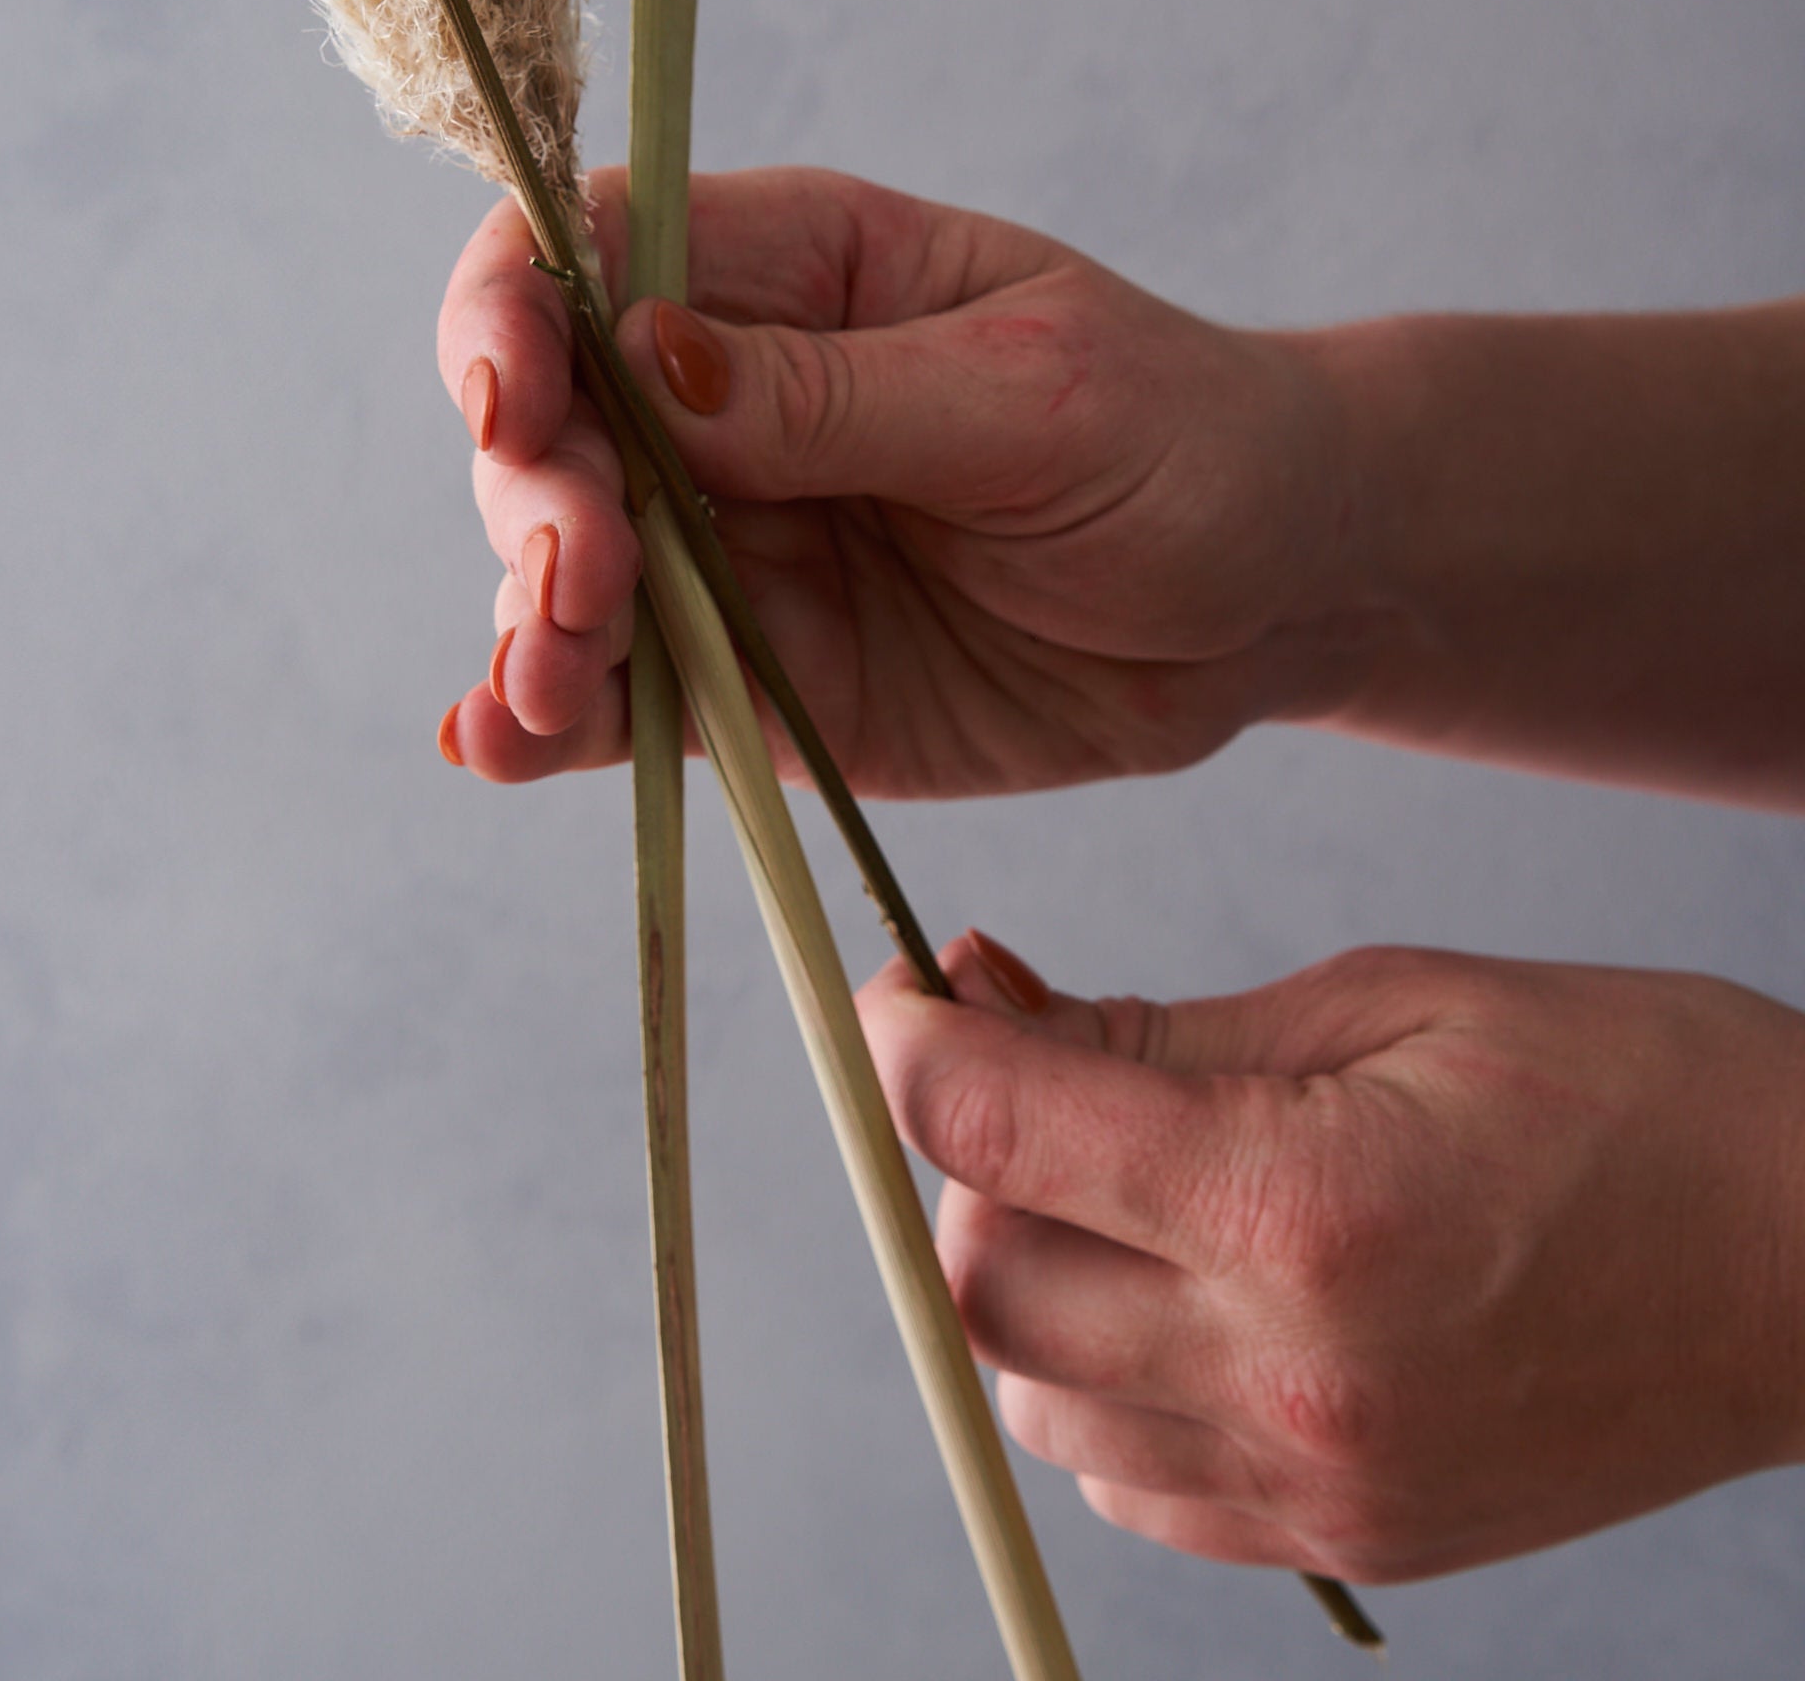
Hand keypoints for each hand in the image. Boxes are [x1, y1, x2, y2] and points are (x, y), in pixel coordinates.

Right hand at [436, 167, 1366, 795]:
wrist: (1271, 597)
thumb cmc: (1183, 443)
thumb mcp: (1032, 393)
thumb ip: (839, 394)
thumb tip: (642, 358)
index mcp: (800, 273)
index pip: (596, 251)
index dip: (516, 310)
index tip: (511, 395)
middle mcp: (734, 408)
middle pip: (554, 425)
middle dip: (535, 496)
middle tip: (584, 574)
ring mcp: (738, 551)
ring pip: (568, 574)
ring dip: (526, 624)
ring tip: (538, 688)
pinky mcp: (760, 679)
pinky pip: (632, 698)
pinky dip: (551, 722)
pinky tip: (494, 741)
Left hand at [858, 933, 1804, 1580]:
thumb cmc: (1635, 1098)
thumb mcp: (1389, 1002)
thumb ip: (1164, 1030)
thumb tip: (994, 1012)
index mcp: (1301, 1208)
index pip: (1000, 1129)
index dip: (908, 1043)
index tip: (893, 992)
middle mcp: (1285, 1374)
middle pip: (982, 1279)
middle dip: (961, 1160)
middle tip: (1016, 1069)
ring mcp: (1312, 1482)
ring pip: (1035, 1394)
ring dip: (1023, 1271)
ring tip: (1104, 1179)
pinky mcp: (1344, 1536)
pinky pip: (1127, 1482)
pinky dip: (1097, 1382)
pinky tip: (1163, 1293)